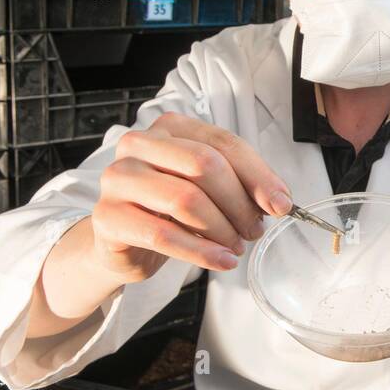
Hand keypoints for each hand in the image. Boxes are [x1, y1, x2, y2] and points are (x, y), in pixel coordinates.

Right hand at [91, 112, 293, 280]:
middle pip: (205, 165)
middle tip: (255, 230)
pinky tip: (221, 261)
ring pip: (185, 200)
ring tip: (237, 246)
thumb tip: (278, 201)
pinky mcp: (107, 217)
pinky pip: (162, 235)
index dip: (258, 175)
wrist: (123, 241)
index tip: (282, 204)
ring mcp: (118, 179)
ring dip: (222, 229)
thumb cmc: (169, 209)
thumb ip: (240, 184)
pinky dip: (200, 251)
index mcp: (169, 128)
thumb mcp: (207, 188)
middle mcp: (138, 145)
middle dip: (239, 202)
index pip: (223, 143)